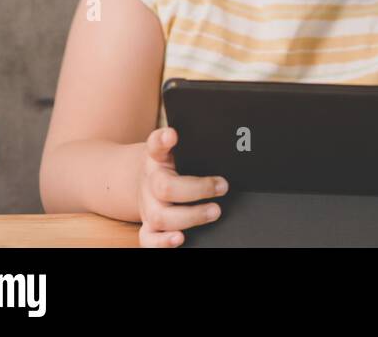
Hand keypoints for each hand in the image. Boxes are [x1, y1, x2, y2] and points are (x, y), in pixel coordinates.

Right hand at [137, 127, 228, 247]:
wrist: (147, 179)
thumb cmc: (173, 164)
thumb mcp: (180, 149)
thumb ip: (197, 143)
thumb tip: (230, 141)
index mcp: (157, 158)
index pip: (155, 145)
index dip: (162, 140)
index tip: (172, 135)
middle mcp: (150, 181)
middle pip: (164, 187)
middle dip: (196, 189)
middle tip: (223, 186)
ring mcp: (147, 205)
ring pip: (160, 216)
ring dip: (190, 216)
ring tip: (215, 211)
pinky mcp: (148, 224)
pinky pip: (148, 238)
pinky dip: (162, 242)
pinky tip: (180, 239)